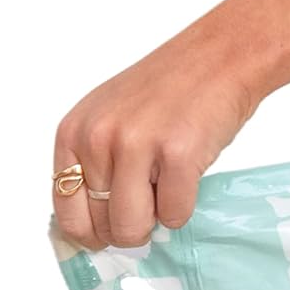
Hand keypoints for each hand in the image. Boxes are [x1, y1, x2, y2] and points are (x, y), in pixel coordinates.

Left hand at [53, 13, 265, 251]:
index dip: (92, 235)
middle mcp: (97, 138)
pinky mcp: (176, 154)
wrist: (221, 55)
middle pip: (102, 228)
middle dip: (129, 227)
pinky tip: (187, 177)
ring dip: (153, 223)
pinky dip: (183, 208)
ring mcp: (135, 145)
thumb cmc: (167, 90)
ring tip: (165, 191)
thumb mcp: (107, 119)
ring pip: (132, 228)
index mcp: (73, 133)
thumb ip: (91, 166)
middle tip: (149, 202)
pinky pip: (173, 216)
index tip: (110, 233)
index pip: (68, 215)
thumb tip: (89, 229)